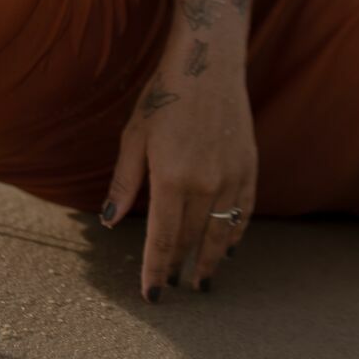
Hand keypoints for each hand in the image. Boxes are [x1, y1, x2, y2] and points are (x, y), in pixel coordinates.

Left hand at [99, 55, 258, 300]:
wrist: (208, 64)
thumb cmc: (163, 96)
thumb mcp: (134, 137)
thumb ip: (124, 183)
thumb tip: (109, 221)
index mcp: (172, 178)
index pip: (163, 240)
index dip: (156, 270)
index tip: (152, 294)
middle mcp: (206, 184)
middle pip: (192, 239)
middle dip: (180, 266)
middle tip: (173, 288)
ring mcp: (232, 177)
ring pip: (221, 232)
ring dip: (210, 259)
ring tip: (202, 280)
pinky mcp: (249, 168)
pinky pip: (243, 213)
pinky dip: (235, 234)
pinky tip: (228, 248)